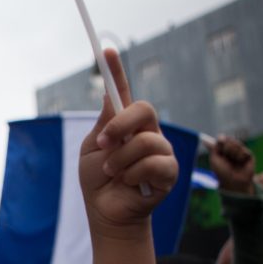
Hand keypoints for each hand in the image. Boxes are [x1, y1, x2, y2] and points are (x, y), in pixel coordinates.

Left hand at [80, 49, 177, 233]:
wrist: (106, 211)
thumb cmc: (98, 180)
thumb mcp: (92, 149)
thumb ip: (105, 125)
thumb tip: (111, 95)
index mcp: (124, 124)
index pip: (123, 92)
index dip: (116, 70)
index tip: (106, 51)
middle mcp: (146, 131)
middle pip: (143, 109)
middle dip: (120, 126)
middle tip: (104, 143)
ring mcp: (161, 150)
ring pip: (145, 141)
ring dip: (121, 159)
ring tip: (113, 173)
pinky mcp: (169, 172)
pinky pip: (155, 163)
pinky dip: (133, 173)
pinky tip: (128, 182)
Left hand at [210, 135, 254, 193]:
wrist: (232, 181)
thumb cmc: (221, 172)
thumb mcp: (214, 158)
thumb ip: (216, 146)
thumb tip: (221, 136)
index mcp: (221, 150)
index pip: (222, 139)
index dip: (221, 140)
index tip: (219, 141)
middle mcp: (231, 150)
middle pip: (229, 140)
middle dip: (226, 147)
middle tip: (225, 156)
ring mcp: (240, 152)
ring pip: (237, 144)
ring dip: (233, 153)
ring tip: (232, 161)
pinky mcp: (249, 155)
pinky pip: (244, 150)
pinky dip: (240, 156)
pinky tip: (240, 162)